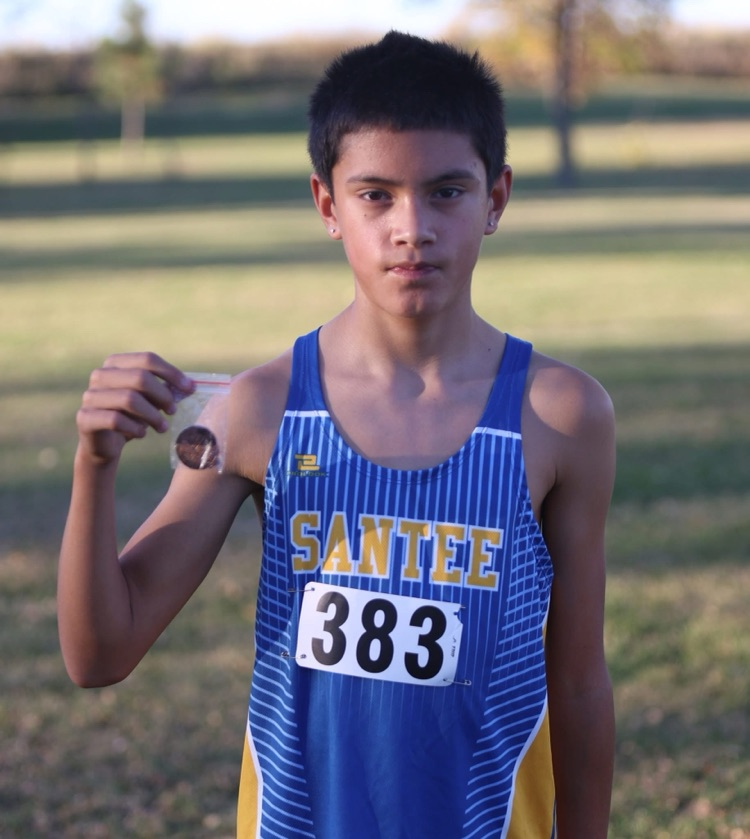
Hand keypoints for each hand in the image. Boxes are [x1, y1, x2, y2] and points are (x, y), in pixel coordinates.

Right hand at [76, 352, 194, 464]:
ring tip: (161, 427)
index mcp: (116, 363)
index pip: (147, 359)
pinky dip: (135, 428)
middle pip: (140, 377)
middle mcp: (100, 375)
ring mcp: (90, 396)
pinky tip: (141, 433)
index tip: (190, 389)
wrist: (105, 443)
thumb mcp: (151, 400)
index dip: (171, 373)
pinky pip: (116, 419)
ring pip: (129, 399)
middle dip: (162, 395)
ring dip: (152, 415)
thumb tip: (191, 386)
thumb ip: (166, 390)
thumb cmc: (131, 416)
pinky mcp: (85, 417)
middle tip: (173, 411)